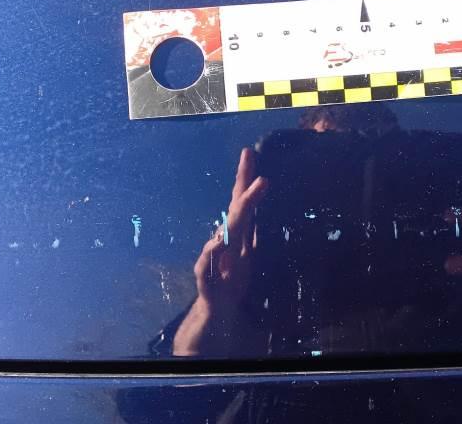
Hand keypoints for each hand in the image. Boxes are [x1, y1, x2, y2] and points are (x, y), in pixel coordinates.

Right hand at [193, 148, 267, 313]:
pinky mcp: (204, 275)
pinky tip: (218, 241)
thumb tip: (256, 208)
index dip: (246, 178)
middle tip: (256, 169)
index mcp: (237, 234)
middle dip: (244, 188)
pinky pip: (207, 262)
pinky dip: (212, 252)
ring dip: (235, 218)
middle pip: (236, 210)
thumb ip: (252, 230)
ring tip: (246, 201)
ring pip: (225, 233)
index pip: (242, 201)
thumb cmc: (233, 278)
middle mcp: (224, 239)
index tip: (250, 153)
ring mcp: (213, 255)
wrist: (217, 309)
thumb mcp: (248, 252)